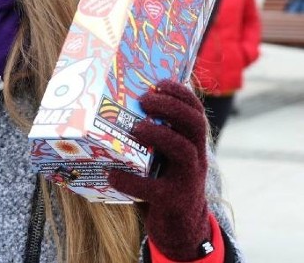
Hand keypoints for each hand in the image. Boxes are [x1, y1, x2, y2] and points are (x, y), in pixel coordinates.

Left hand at [108, 80, 210, 260]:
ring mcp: (188, 179)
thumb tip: (111, 104)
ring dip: (159, 135)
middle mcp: (196, 157)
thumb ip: (150, 134)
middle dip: (170, 107)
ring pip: (184, 151)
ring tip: (135, 129)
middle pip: (194, 124)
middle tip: (145, 100)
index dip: (180, 93)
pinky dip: (131, 180)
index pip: (195, 110)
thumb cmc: (162, 180)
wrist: (180, 226)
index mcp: (192, 142)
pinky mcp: (175, 201)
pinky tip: (112, 174)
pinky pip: (155, 189)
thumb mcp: (162, 155)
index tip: (158, 82)